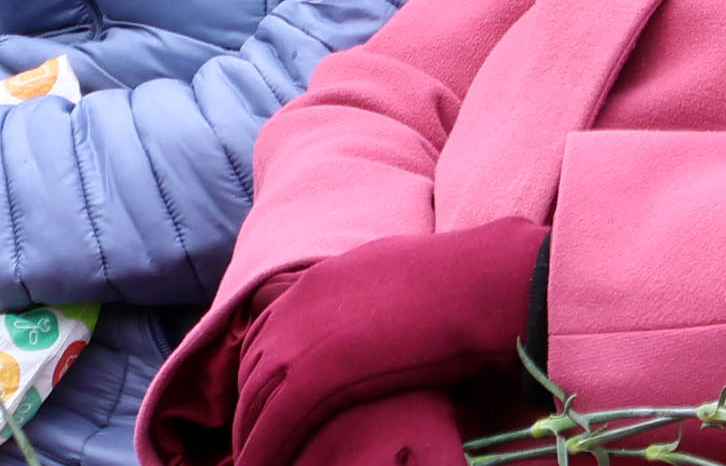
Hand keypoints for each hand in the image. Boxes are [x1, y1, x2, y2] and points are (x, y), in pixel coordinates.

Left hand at [228, 223, 544, 465]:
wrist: (476, 284)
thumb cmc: (460, 282)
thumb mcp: (400, 277)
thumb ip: (373, 296)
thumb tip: (387, 313)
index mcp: (318, 282)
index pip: (267, 333)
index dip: (263, 373)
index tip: (268, 403)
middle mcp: (298, 306)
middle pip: (252, 369)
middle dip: (249, 408)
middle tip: (254, 441)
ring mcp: (301, 339)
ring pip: (254, 402)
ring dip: (250, 438)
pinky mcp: (312, 377)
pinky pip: (272, 425)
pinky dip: (262, 452)